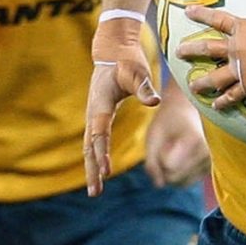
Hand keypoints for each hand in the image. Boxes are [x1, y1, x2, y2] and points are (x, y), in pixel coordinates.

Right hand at [85, 13, 161, 195]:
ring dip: (92, 168)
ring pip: (90, 147)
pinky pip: (94, 142)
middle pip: (90, 147)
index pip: (100, 133)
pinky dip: (95, 158)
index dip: (102, 152)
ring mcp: (93, 116)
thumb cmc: (127, 61)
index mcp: (101, 104)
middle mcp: (93, 113)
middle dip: (92, 170)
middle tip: (95, 193)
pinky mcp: (98, 117)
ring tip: (95, 190)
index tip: (106, 172)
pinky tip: (99, 171)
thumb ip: (144, 88)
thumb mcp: (137, 72)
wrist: (113, 51)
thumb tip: (155, 102)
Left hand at [143, 86, 210, 186]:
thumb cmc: (168, 119)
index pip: (168, 167)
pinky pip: (188, 182)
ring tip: (176, 150)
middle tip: (168, 145)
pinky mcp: (210, 169)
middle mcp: (207, 154)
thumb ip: (151, 162)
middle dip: (164, 166)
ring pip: (181, 183)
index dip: (159, 156)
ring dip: (172, 171)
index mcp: (194, 141)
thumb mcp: (153, 136)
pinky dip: (180, 173)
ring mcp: (211, 162)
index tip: (164, 140)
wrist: (188, 108)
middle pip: (174, 178)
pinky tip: (181, 157)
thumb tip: (159, 185)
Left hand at [176, 0, 245, 108]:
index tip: (187, 11)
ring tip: (192, 87)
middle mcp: (237, 49)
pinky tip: (216, 105)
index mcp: (244, 29)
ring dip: (202, 82)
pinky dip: (224, 101)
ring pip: (215, 77)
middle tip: (178, 52)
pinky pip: (233, 95)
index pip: (217, 19)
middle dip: (191, 50)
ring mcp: (241, 70)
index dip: (201, 14)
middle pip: (208, 48)